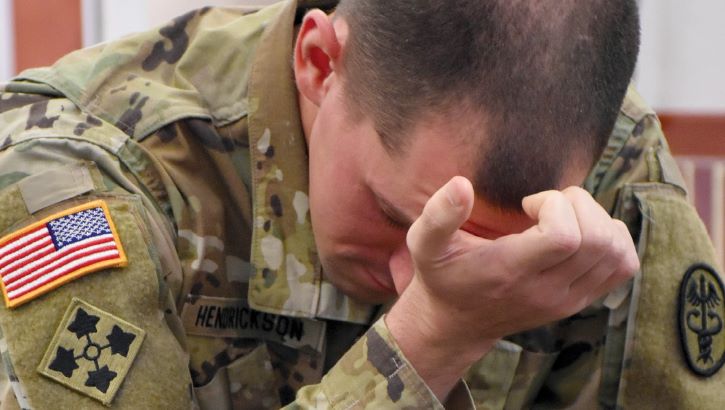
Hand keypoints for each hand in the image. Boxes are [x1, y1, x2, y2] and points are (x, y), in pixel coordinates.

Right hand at [386, 176, 638, 398]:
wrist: (456, 324)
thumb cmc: (442, 275)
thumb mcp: (425, 244)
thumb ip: (439, 214)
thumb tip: (462, 184)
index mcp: (511, 272)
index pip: (565, 237)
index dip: (555, 205)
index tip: (528, 203)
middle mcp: (546, 291)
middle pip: (598, 240)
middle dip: (578, 205)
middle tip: (547, 205)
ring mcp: (568, 300)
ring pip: (615, 251)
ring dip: (597, 219)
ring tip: (563, 217)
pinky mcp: (580, 300)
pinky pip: (622, 266)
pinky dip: (613, 240)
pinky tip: (580, 233)